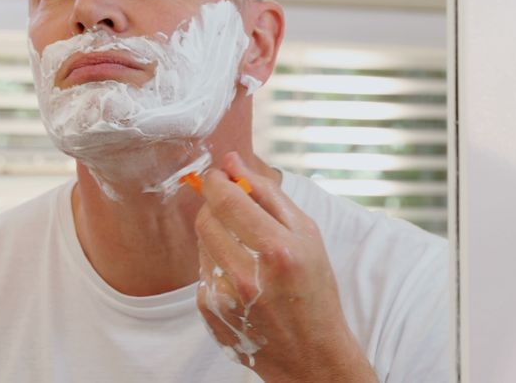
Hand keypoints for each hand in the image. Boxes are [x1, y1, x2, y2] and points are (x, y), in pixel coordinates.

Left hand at [193, 152, 377, 382]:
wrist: (309, 353)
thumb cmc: (314, 290)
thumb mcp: (307, 235)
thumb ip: (269, 193)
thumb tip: (234, 161)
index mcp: (278, 250)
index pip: (226, 199)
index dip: (217, 180)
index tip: (221, 175)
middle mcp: (246, 275)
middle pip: (205, 218)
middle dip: (215, 205)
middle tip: (234, 208)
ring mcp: (223, 296)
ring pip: (201, 242)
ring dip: (218, 235)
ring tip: (246, 251)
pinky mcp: (208, 310)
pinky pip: (202, 269)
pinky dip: (217, 263)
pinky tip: (242, 277)